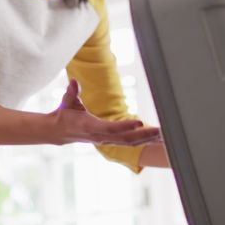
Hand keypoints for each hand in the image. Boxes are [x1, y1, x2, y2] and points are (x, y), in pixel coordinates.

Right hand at [48, 79, 162, 146]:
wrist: (60, 132)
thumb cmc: (65, 115)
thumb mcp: (66, 102)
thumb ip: (71, 93)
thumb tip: (74, 82)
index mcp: (90, 127)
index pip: (110, 128)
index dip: (124, 126)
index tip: (139, 123)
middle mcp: (100, 137)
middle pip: (125, 139)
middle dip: (143, 136)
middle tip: (160, 131)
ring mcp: (106, 141)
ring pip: (130, 142)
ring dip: (147, 140)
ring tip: (164, 136)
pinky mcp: (110, 141)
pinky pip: (129, 142)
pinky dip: (142, 140)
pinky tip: (155, 138)